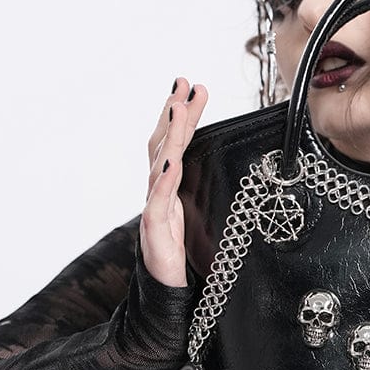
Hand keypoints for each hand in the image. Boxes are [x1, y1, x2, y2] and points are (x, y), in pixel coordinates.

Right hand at [140, 78, 207, 286]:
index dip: (182, 114)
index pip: (175, 142)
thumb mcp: (197, 212)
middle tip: (183, 83)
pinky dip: (164, 181)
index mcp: (170, 186)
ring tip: (178, 108)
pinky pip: (159, 201)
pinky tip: (171, 162)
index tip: (192, 87)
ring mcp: (154, 208)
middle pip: (164, 144)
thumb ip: (198, 187)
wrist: (167, 286)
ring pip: (159, 164)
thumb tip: (215, 163)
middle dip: (174, 111)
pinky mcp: (155, 229)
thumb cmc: (182, 250)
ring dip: (170, 135)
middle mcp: (158, 191)